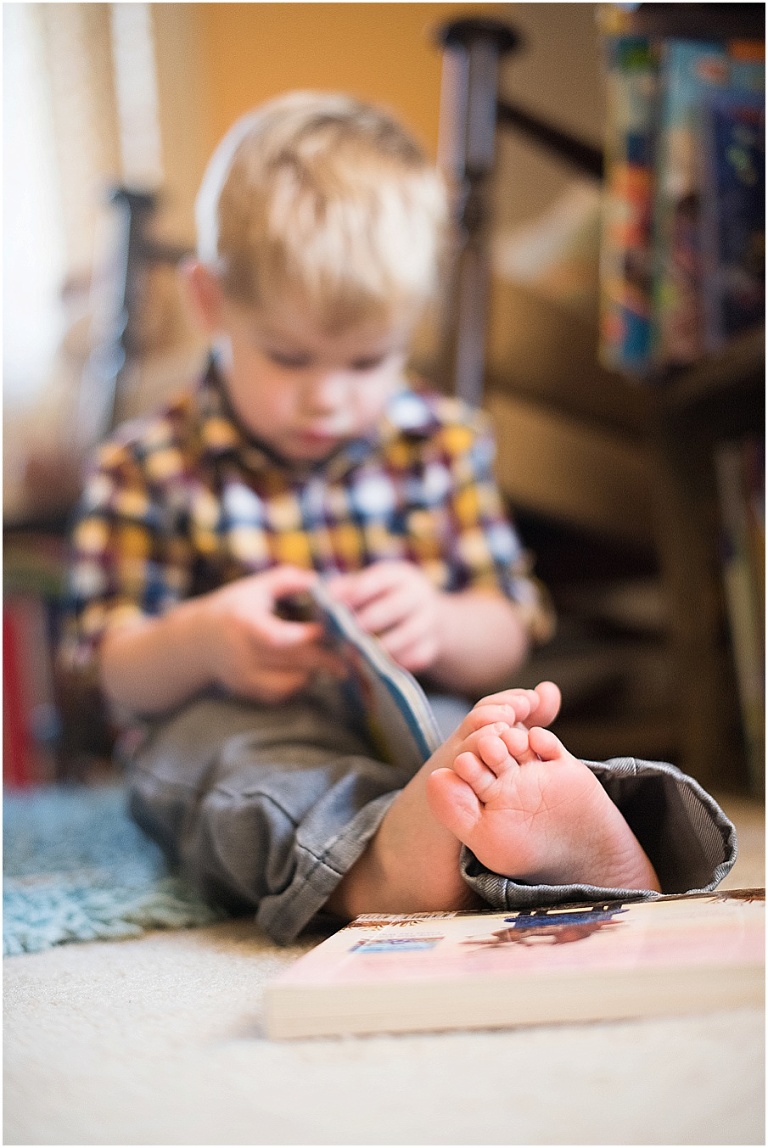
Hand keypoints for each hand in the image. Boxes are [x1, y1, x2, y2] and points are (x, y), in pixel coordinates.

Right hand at [203, 566, 344, 702]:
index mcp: (242, 623)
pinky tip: (302, 669)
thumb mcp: (255, 587)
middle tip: (346, 654)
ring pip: (290, 683)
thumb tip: (319, 581)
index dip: (306, 637)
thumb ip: (287, 580)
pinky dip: (297, 683)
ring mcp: (242, 677)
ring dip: (311, 672)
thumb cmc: (233, 608)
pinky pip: (281, 694)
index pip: (276, 637)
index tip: (329, 630)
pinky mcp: (247, 691)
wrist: (198, 641)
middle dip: (323, 659)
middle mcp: (240, 654)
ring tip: (321, 658)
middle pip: (290, 662)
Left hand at [326, 561, 443, 673]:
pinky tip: (380, 667)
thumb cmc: (383, 599)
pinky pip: (417, 656)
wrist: (424, 614)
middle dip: (371, 619)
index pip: (379, 579)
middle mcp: (417, 595)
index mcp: (398, 577)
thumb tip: (320, 593)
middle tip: (350, 633)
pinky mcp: (431, 646)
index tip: (335, 604)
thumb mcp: (369, 585)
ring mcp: (427, 621)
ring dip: (383, 646)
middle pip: (396, 607)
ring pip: (409, 634)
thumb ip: (345, 589)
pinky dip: (399, 662)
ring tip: (361, 655)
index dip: (357, 591)